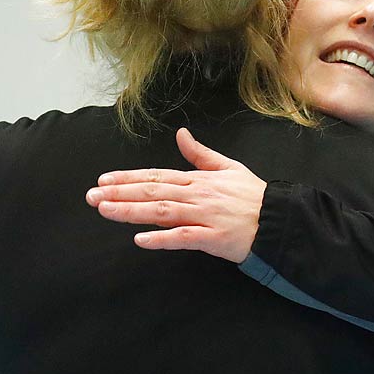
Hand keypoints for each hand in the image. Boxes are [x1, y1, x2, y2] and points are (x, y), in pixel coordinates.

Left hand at [86, 127, 266, 264]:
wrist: (281, 221)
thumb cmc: (255, 197)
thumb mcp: (229, 168)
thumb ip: (201, 154)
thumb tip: (181, 134)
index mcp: (199, 179)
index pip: (156, 176)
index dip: (128, 178)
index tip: (103, 180)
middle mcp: (198, 195)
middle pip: (152, 192)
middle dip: (119, 193)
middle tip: (92, 196)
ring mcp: (205, 216)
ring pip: (161, 211)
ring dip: (131, 211)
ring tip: (106, 211)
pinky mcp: (213, 238)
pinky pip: (183, 238)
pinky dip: (162, 238)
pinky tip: (141, 239)